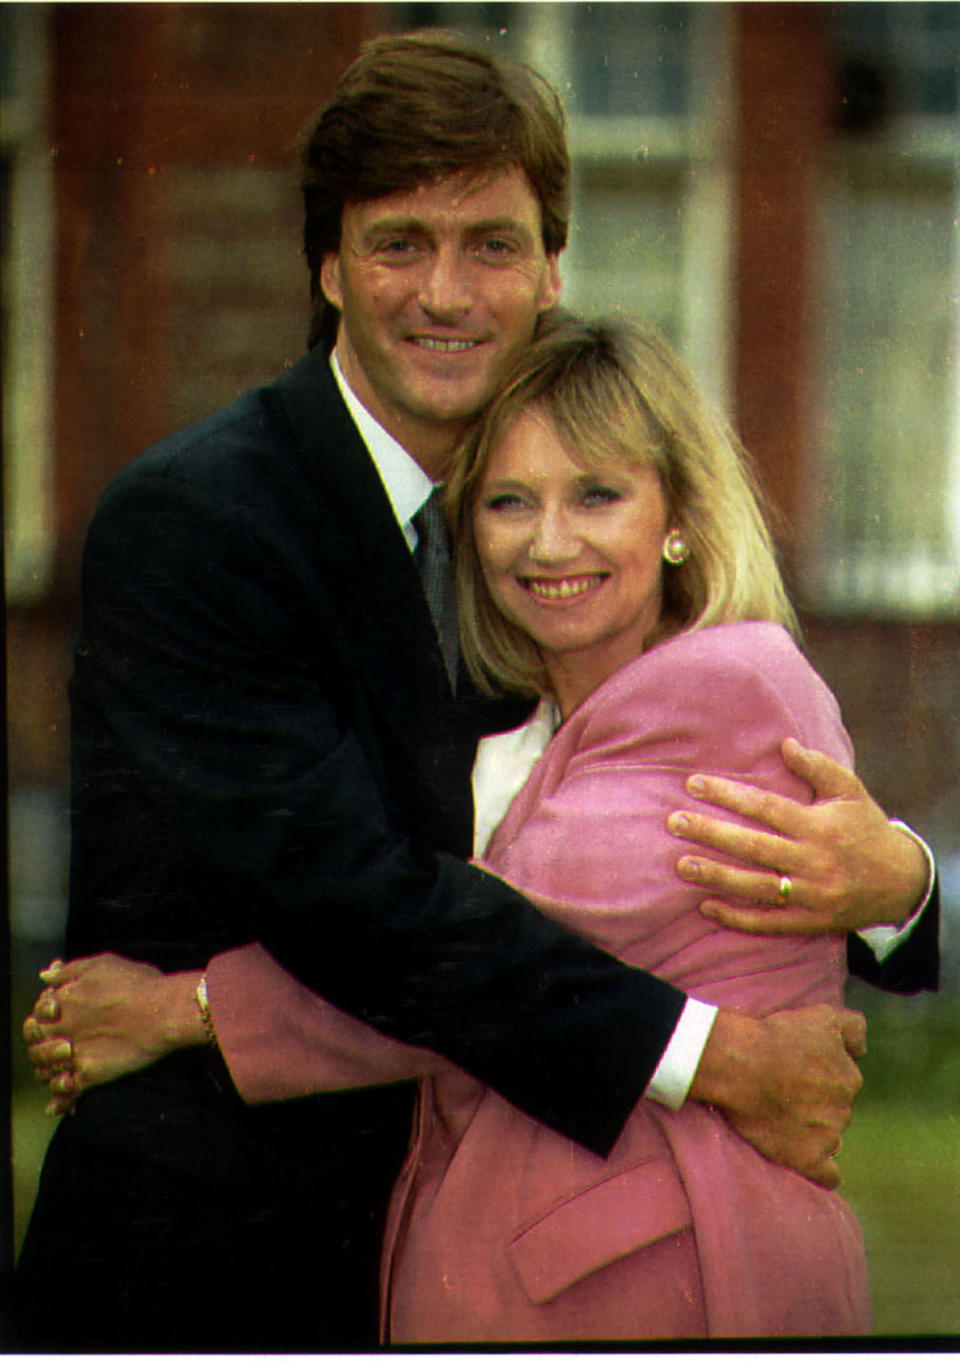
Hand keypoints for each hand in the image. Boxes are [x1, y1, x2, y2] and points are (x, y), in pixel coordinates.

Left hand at [23, 954, 204, 1115]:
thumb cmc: (140, 985)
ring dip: (48, 1070)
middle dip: (41, 1043)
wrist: (163, 1011)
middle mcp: (62, 1027)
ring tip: (63, 1070)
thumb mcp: (103, 964)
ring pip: (44, 1069)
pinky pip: (65, 1091)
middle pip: (34, 1042)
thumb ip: (71, 970)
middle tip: (60, 1044)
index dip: (45, 1015)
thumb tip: (47, 974)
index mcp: (63, 1000)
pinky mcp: (88, 1074)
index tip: (59, 1017)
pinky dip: (62, 1099)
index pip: (37, 1012)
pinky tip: (67, 1103)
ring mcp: (73, 1052)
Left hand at [667, 738, 928, 934]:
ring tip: (681, 864)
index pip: (764, 807)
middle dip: (711, 833)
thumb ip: (818, 767)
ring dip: (716, 875)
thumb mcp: (850, 791)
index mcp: (818, 826)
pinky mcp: (810, 921)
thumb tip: (784, 744)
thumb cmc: (867, 828)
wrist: (902, 882)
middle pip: (753, 846)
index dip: (727, 795)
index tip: (693, 784)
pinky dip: (737, 917)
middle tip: (674, 822)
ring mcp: (811, 894)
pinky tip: (706, 907)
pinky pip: (769, 921)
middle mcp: (812, 860)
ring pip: (755, 885)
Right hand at [690, 1003, 866, 1187]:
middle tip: (785, 1091)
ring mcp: (828, 1136)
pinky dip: (823, 1171)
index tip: (797, 1071)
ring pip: (830, 1137)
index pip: (843, 1082)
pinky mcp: (807, 1158)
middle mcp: (844, 1109)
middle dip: (817, 1103)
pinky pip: (827, 1174)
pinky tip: (808, 1159)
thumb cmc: (776, 1036)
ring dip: (814, 1130)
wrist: (741, 1065)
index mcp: (849, 1078)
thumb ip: (855, 1028)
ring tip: (781, 1116)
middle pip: (835, 1110)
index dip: (820, 1076)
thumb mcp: (823, 1015)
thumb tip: (863, 1051)